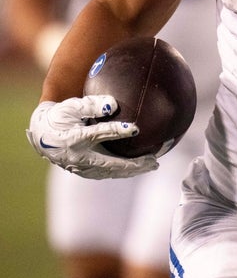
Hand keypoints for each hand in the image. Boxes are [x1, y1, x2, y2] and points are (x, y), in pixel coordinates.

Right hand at [26, 97, 158, 178]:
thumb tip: (113, 105)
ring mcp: (80, 168)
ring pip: (110, 172)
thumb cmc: (59, 116)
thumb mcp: (72, 107)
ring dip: (131, 170)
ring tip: (152, 165)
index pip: (99, 134)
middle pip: (109, 163)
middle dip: (133, 164)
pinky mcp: (83, 171)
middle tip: (154, 161)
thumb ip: (91, 105)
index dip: (118, 131)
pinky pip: (106, 173)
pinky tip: (137, 167)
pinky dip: (123, 171)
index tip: (136, 128)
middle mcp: (77, 158)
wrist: (41, 133)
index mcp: (73, 139)